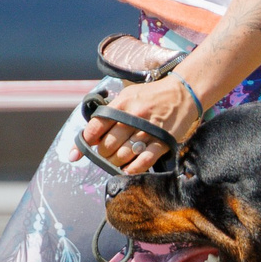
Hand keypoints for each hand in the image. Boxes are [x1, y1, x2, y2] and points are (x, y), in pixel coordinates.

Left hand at [71, 74, 205, 175]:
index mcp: (122, 104)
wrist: (184, 93)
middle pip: (107, 145)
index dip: (83, 142)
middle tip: (105, 153)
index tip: (76, 154)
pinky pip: (143, 162)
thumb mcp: (129, 96)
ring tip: (116, 161)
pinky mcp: (162, 141)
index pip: (95, 127)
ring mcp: (148, 130)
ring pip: (122, 155)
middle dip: (102, 153)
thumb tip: (90, 136)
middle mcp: (133, 117)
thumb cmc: (152, 96)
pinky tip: (127, 168)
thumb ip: (110, 113)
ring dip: (114, 162)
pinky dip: (132, 169)